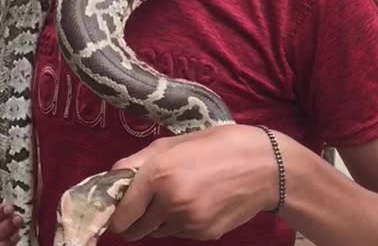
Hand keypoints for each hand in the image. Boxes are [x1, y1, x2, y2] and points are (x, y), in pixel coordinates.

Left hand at [108, 124, 285, 240]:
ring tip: (180, 196)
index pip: (121, 214)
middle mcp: (170, 202)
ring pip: (158, 232)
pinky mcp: (205, 234)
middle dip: (134, 222)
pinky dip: (181, 222)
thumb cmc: (217, 145)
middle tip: (144, 207)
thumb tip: (112, 179)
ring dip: (159, 220)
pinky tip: (198, 202)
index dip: (115, 216)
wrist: (265, 166)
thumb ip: (137, 162)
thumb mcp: (172, 143)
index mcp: (158, 175)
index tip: (117, 213)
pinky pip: (180, 233)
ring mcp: (189, 221)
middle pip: (135, 230)